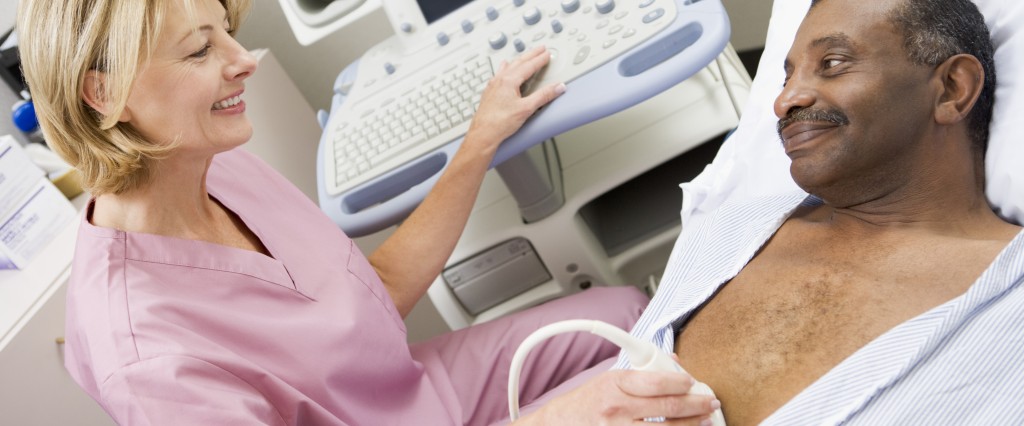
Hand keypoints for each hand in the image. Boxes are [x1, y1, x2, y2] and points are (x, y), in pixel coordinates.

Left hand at [465, 46, 565, 152]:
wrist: (483, 133)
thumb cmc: (500, 123)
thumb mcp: (526, 109)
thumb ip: (544, 96)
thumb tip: (557, 87)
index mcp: (509, 81)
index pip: (529, 66)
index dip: (540, 59)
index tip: (547, 54)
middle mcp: (500, 80)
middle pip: (518, 62)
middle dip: (531, 55)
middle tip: (540, 49)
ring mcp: (493, 85)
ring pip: (508, 66)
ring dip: (519, 60)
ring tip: (525, 56)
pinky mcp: (489, 92)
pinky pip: (499, 73)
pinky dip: (506, 68)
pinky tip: (503, 68)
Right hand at [517, 370, 719, 424]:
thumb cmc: (583, 405)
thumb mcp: (607, 380)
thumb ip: (639, 373)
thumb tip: (672, 365)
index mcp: (614, 385)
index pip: (657, 382)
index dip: (681, 382)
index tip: (693, 383)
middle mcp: (617, 409)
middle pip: (668, 407)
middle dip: (696, 405)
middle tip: (710, 402)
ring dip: (691, 425)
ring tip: (704, 420)